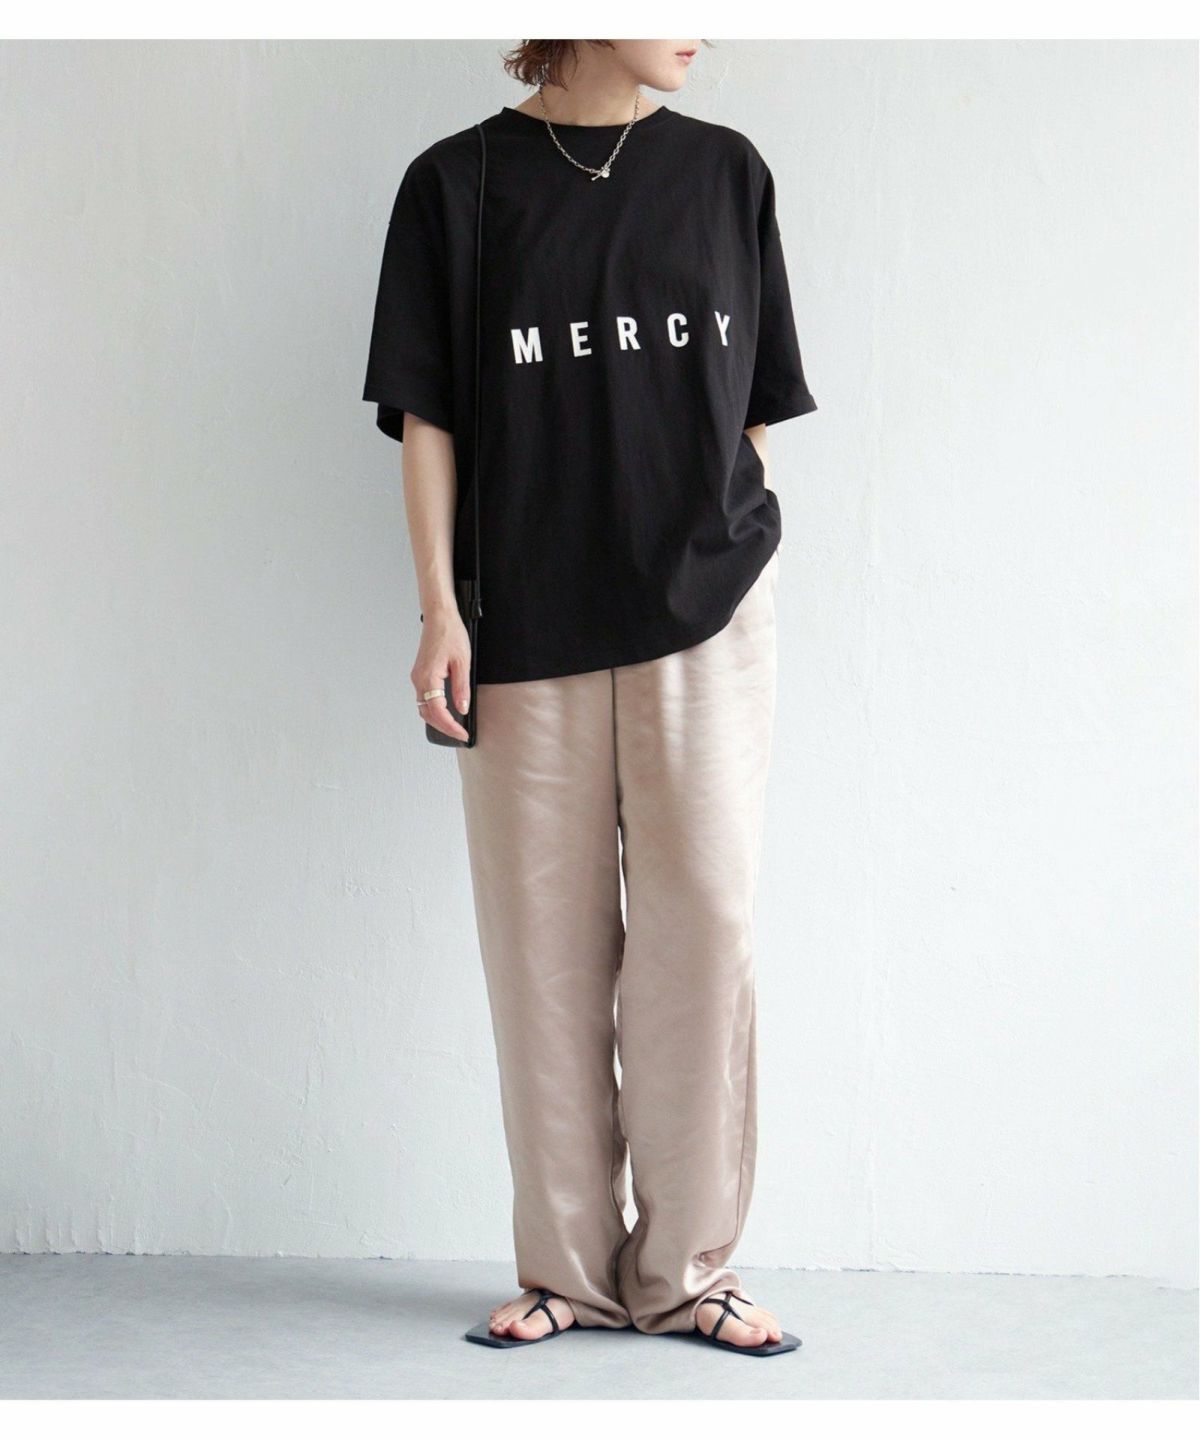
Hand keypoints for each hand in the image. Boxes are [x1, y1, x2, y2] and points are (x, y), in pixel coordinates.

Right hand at [412, 609, 471, 742]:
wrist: (439, 617)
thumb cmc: (450, 634)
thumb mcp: (462, 662)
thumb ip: (461, 688)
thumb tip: (462, 709)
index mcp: (428, 678)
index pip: (438, 712)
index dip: (451, 726)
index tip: (463, 734)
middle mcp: (419, 680)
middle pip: (427, 714)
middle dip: (443, 727)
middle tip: (460, 733)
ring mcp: (417, 677)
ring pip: (423, 707)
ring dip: (437, 720)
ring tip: (454, 726)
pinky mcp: (420, 674)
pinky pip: (424, 698)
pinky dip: (433, 709)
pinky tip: (446, 711)